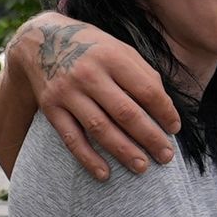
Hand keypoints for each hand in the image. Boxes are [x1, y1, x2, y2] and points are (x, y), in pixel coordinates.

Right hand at [18, 12, 179, 178]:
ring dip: (123, 151)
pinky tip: (104, 174)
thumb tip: (165, 107)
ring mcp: (68, 92)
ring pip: (100, 128)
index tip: (174, 129)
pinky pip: (71, 138)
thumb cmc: (91, 48)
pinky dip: (88, 159)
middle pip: (125, 113)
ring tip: (142, 167)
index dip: (164, 112)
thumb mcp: (119, 48)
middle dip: (149, 137)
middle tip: (166, 156)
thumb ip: (142, 73)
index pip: (146, 89)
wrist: (41, 42)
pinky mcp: (51, 108)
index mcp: (112, 56)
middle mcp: (89, 74)